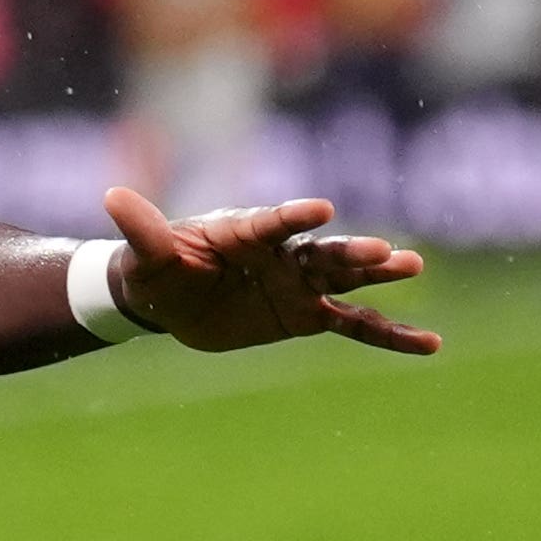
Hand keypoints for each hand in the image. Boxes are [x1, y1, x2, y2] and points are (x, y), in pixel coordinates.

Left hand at [105, 186, 440, 356]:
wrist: (168, 299)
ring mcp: (299, 283)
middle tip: (387, 252)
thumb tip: (112, 196)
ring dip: (378, 276)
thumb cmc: (156, 268)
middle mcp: (281, 252)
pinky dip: (389, 334)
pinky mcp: (307, 315)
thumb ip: (141, 230)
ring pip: (345, 280)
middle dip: (352, 252)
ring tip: (414, 265)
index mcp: (245, 230)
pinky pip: (354, 326)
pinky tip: (428, 343)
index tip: (321, 209)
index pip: (272, 222)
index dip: (294, 216)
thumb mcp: (146, 255)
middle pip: (322, 251)